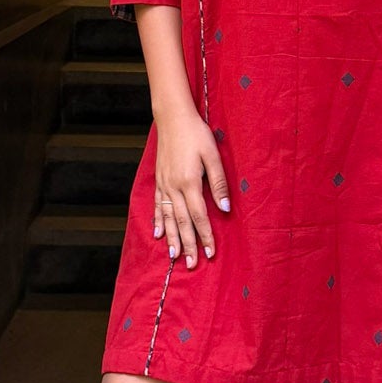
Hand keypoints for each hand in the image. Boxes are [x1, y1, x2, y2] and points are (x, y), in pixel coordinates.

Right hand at [152, 106, 229, 267]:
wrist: (173, 118)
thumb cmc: (196, 135)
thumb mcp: (213, 155)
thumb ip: (218, 183)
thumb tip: (224, 208)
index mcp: (189, 183)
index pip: (199, 217)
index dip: (206, 236)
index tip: (211, 253)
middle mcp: (174, 187)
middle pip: (182, 223)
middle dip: (188, 245)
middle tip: (193, 264)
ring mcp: (164, 185)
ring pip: (168, 218)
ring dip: (172, 238)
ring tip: (174, 257)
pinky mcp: (159, 180)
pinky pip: (157, 205)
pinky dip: (158, 221)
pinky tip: (158, 234)